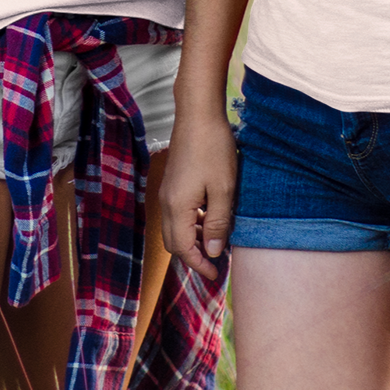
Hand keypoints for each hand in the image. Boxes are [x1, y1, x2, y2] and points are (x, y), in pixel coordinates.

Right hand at [159, 111, 236, 280]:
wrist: (198, 114)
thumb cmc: (213, 149)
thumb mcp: (223, 190)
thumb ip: (218, 224)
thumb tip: (214, 252)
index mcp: (177, 207)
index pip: (183, 249)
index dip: (199, 265)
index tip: (217, 276)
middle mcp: (166, 201)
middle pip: (174, 243)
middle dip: (193, 256)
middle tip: (217, 263)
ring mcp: (167, 191)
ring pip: (175, 228)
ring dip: (193, 240)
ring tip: (218, 242)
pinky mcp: (172, 182)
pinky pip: (178, 214)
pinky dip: (192, 224)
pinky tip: (210, 218)